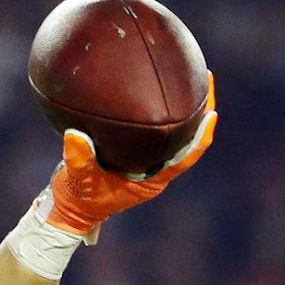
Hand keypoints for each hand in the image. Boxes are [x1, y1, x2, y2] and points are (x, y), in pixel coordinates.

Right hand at [39, 74, 217, 239]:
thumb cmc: (78, 198)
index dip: (201, 137)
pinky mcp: (140, 155)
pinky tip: (163, 90)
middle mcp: (156, 171)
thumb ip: (78, 159)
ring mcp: (150, 163)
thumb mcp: (76, 179)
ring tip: (192, 77)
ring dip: (187, 109)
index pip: (185, 158)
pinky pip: (161, 132)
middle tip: (207, 78)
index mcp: (151, 182)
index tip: (212, 113)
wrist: (72, 208)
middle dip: (201, 111)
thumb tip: (74, 134)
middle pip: (189, 141)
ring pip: (178, 134)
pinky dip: (166, 112)